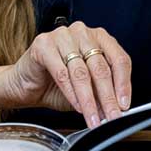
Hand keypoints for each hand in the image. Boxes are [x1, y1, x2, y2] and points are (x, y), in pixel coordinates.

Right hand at [0, 22, 131, 127]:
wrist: (25, 85)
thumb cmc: (57, 84)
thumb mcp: (87, 91)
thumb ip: (101, 95)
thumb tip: (117, 108)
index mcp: (98, 37)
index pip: (119, 59)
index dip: (124, 84)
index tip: (124, 105)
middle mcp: (82, 32)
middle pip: (100, 67)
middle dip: (107, 97)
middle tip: (111, 117)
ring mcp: (62, 35)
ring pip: (82, 72)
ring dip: (89, 100)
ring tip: (93, 118)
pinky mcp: (43, 44)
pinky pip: (62, 73)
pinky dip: (72, 93)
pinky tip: (78, 106)